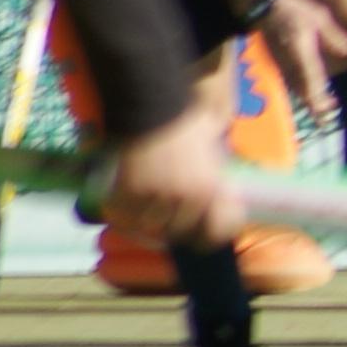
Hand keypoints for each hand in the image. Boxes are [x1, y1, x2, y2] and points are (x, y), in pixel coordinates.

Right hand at [99, 108, 241, 245]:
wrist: (155, 108)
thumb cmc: (189, 122)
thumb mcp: (214, 149)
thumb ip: (216, 174)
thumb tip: (221, 193)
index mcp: (212, 189)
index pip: (216, 232)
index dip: (209, 238)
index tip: (202, 238)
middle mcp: (187, 199)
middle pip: (180, 231)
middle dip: (176, 226)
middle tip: (169, 217)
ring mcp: (157, 197)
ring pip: (152, 227)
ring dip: (149, 222)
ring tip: (148, 210)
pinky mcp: (129, 192)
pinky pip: (126, 216)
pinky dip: (124, 215)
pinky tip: (126, 206)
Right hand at [256, 0, 338, 120]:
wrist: (264, 5)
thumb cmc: (294, 9)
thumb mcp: (320, 19)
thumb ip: (334, 37)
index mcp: (302, 51)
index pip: (313, 79)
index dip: (320, 97)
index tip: (330, 108)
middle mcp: (289, 61)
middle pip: (302, 89)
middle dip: (314, 105)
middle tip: (326, 120)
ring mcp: (279, 62)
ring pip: (293, 87)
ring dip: (306, 100)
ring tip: (320, 110)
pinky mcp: (274, 61)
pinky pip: (286, 80)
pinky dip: (297, 90)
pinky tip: (306, 94)